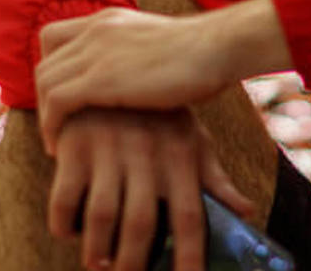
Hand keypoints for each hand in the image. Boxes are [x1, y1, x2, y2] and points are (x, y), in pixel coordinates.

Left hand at [35, 0, 290, 151]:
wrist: (218, 48)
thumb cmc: (203, 55)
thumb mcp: (158, 46)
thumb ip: (136, 56)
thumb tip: (136, 79)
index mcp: (108, 20)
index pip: (54, 37)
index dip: (52, 69)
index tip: (62, 98)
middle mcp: (95, 30)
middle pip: (45, 63)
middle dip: (44, 99)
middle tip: (57, 127)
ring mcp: (96, 52)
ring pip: (45, 83)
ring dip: (45, 116)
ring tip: (57, 141)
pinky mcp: (101, 79)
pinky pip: (56, 102)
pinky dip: (51, 126)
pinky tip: (60, 147)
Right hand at [49, 108, 257, 270]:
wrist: (113, 60)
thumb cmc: (160, 114)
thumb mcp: (192, 139)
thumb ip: (214, 178)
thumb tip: (245, 212)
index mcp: (180, 157)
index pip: (190, 217)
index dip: (189, 256)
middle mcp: (146, 155)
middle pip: (142, 224)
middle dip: (134, 262)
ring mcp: (108, 149)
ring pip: (102, 215)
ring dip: (98, 250)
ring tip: (99, 266)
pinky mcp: (75, 145)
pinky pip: (65, 196)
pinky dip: (64, 222)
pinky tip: (70, 232)